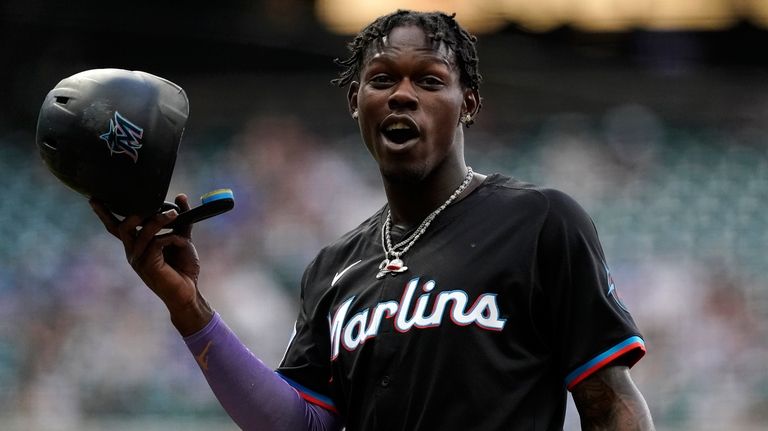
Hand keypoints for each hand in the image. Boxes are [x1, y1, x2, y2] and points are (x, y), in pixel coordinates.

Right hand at [90, 194, 212, 334]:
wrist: (189, 291)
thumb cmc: (183, 267)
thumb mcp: (182, 238)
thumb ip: (181, 219)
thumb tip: (181, 196)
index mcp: (137, 245)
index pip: (116, 227)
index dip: (105, 213)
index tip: (94, 199)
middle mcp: (133, 252)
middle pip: (122, 227)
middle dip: (136, 212)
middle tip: (156, 204)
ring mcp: (138, 259)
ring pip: (142, 232)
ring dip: (159, 220)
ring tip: (174, 214)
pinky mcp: (148, 265)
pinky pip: (157, 242)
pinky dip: (172, 237)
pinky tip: (182, 243)